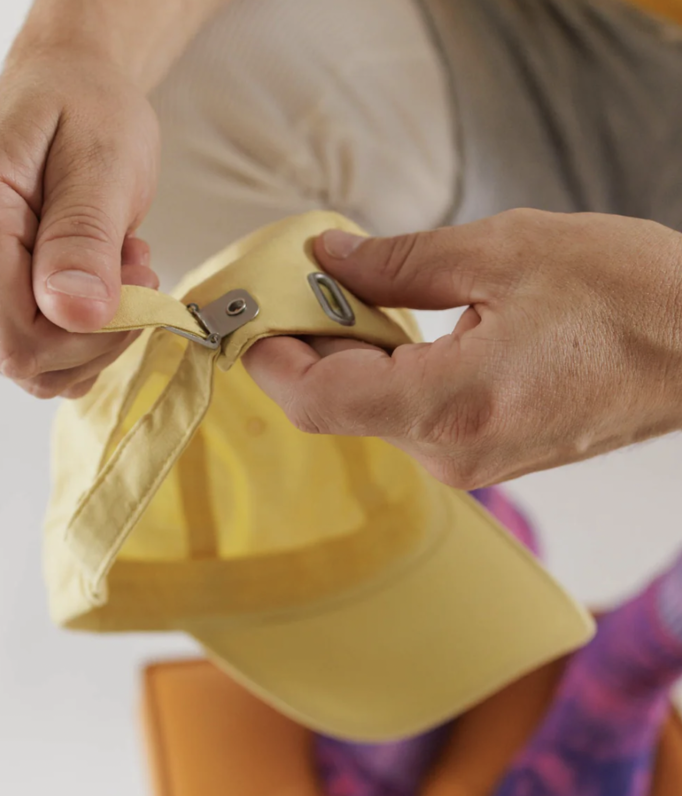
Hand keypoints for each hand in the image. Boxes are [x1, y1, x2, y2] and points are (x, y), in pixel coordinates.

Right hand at [0, 55, 159, 398]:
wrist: (63, 95)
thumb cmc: (83, 114)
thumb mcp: (103, 164)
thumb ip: (85, 240)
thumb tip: (76, 314)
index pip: (21, 340)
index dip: (97, 333)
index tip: (139, 276)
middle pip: (25, 361)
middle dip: (99, 330)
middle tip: (131, 262)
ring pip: (31, 370)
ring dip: (90, 333)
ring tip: (108, 261)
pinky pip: (29, 361)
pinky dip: (73, 337)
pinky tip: (87, 283)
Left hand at [243, 209, 681, 486]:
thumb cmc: (628, 298)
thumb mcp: (505, 250)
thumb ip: (400, 262)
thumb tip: (331, 258)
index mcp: (449, 405)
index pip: (316, 400)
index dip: (269, 356)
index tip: (249, 311)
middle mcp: (451, 453)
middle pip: (336, 409)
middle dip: (307, 345)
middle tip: (302, 279)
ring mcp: (470, 464)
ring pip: (372, 415)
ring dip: (350, 358)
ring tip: (355, 294)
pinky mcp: (487, 457)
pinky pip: (411, 420)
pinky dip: (389, 376)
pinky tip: (400, 329)